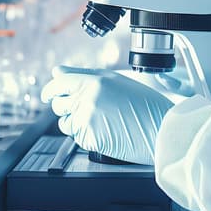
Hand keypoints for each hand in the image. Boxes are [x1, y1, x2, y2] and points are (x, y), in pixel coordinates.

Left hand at [41, 66, 173, 164]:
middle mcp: (88, 97)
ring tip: (99, 122)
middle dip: (65, 108)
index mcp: (95, 80)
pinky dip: (85, 136)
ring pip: (65, 122)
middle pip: (58, 104)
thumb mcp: (116, 81)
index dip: (49, 90)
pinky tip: (104, 132)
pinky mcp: (89, 138)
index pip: (58, 83)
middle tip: (84, 110)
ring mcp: (87, 118)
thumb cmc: (146, 105)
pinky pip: (76, 137)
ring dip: (74, 123)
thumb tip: (57, 73)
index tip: (48, 95)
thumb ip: (84, 75)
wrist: (162, 129)